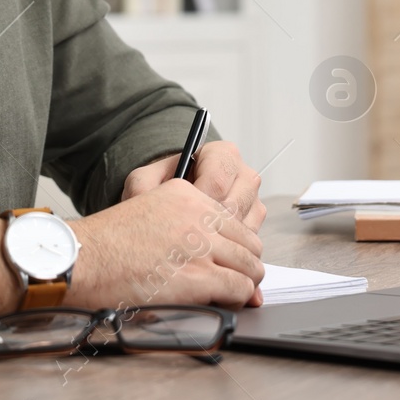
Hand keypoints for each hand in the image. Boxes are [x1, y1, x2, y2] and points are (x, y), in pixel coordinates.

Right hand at [68, 178, 263, 309]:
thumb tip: (214, 244)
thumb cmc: (105, 244)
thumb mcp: (145, 207)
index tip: (229, 258)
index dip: (235, 244)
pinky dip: (236, 300)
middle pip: (248, 241)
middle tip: (233, 280)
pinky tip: (221, 303)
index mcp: (185, 193)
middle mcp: (198, 214)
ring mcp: (201, 245)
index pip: (233, 217)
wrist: (82, 259)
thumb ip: (182, 220)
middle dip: (244, 264)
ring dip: (243, 284)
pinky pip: (239, 288)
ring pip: (250, 265)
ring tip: (228, 295)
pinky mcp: (200, 275)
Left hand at [123, 140, 265, 231]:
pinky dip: (229, 246)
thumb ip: (143, 186)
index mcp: (221, 153)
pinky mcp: (256, 217)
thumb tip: (145, 200)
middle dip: (208, 224)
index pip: (217, 182)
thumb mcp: (144, 182)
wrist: (176, 201)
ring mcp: (252, 196)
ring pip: (244, 225)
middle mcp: (242, 171)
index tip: (181, 215)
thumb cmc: (164, 188)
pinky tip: (209, 243)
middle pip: (234, 205)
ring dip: (219, 237)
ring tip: (195, 237)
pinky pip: (248, 238)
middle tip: (187, 233)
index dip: (197, 205)